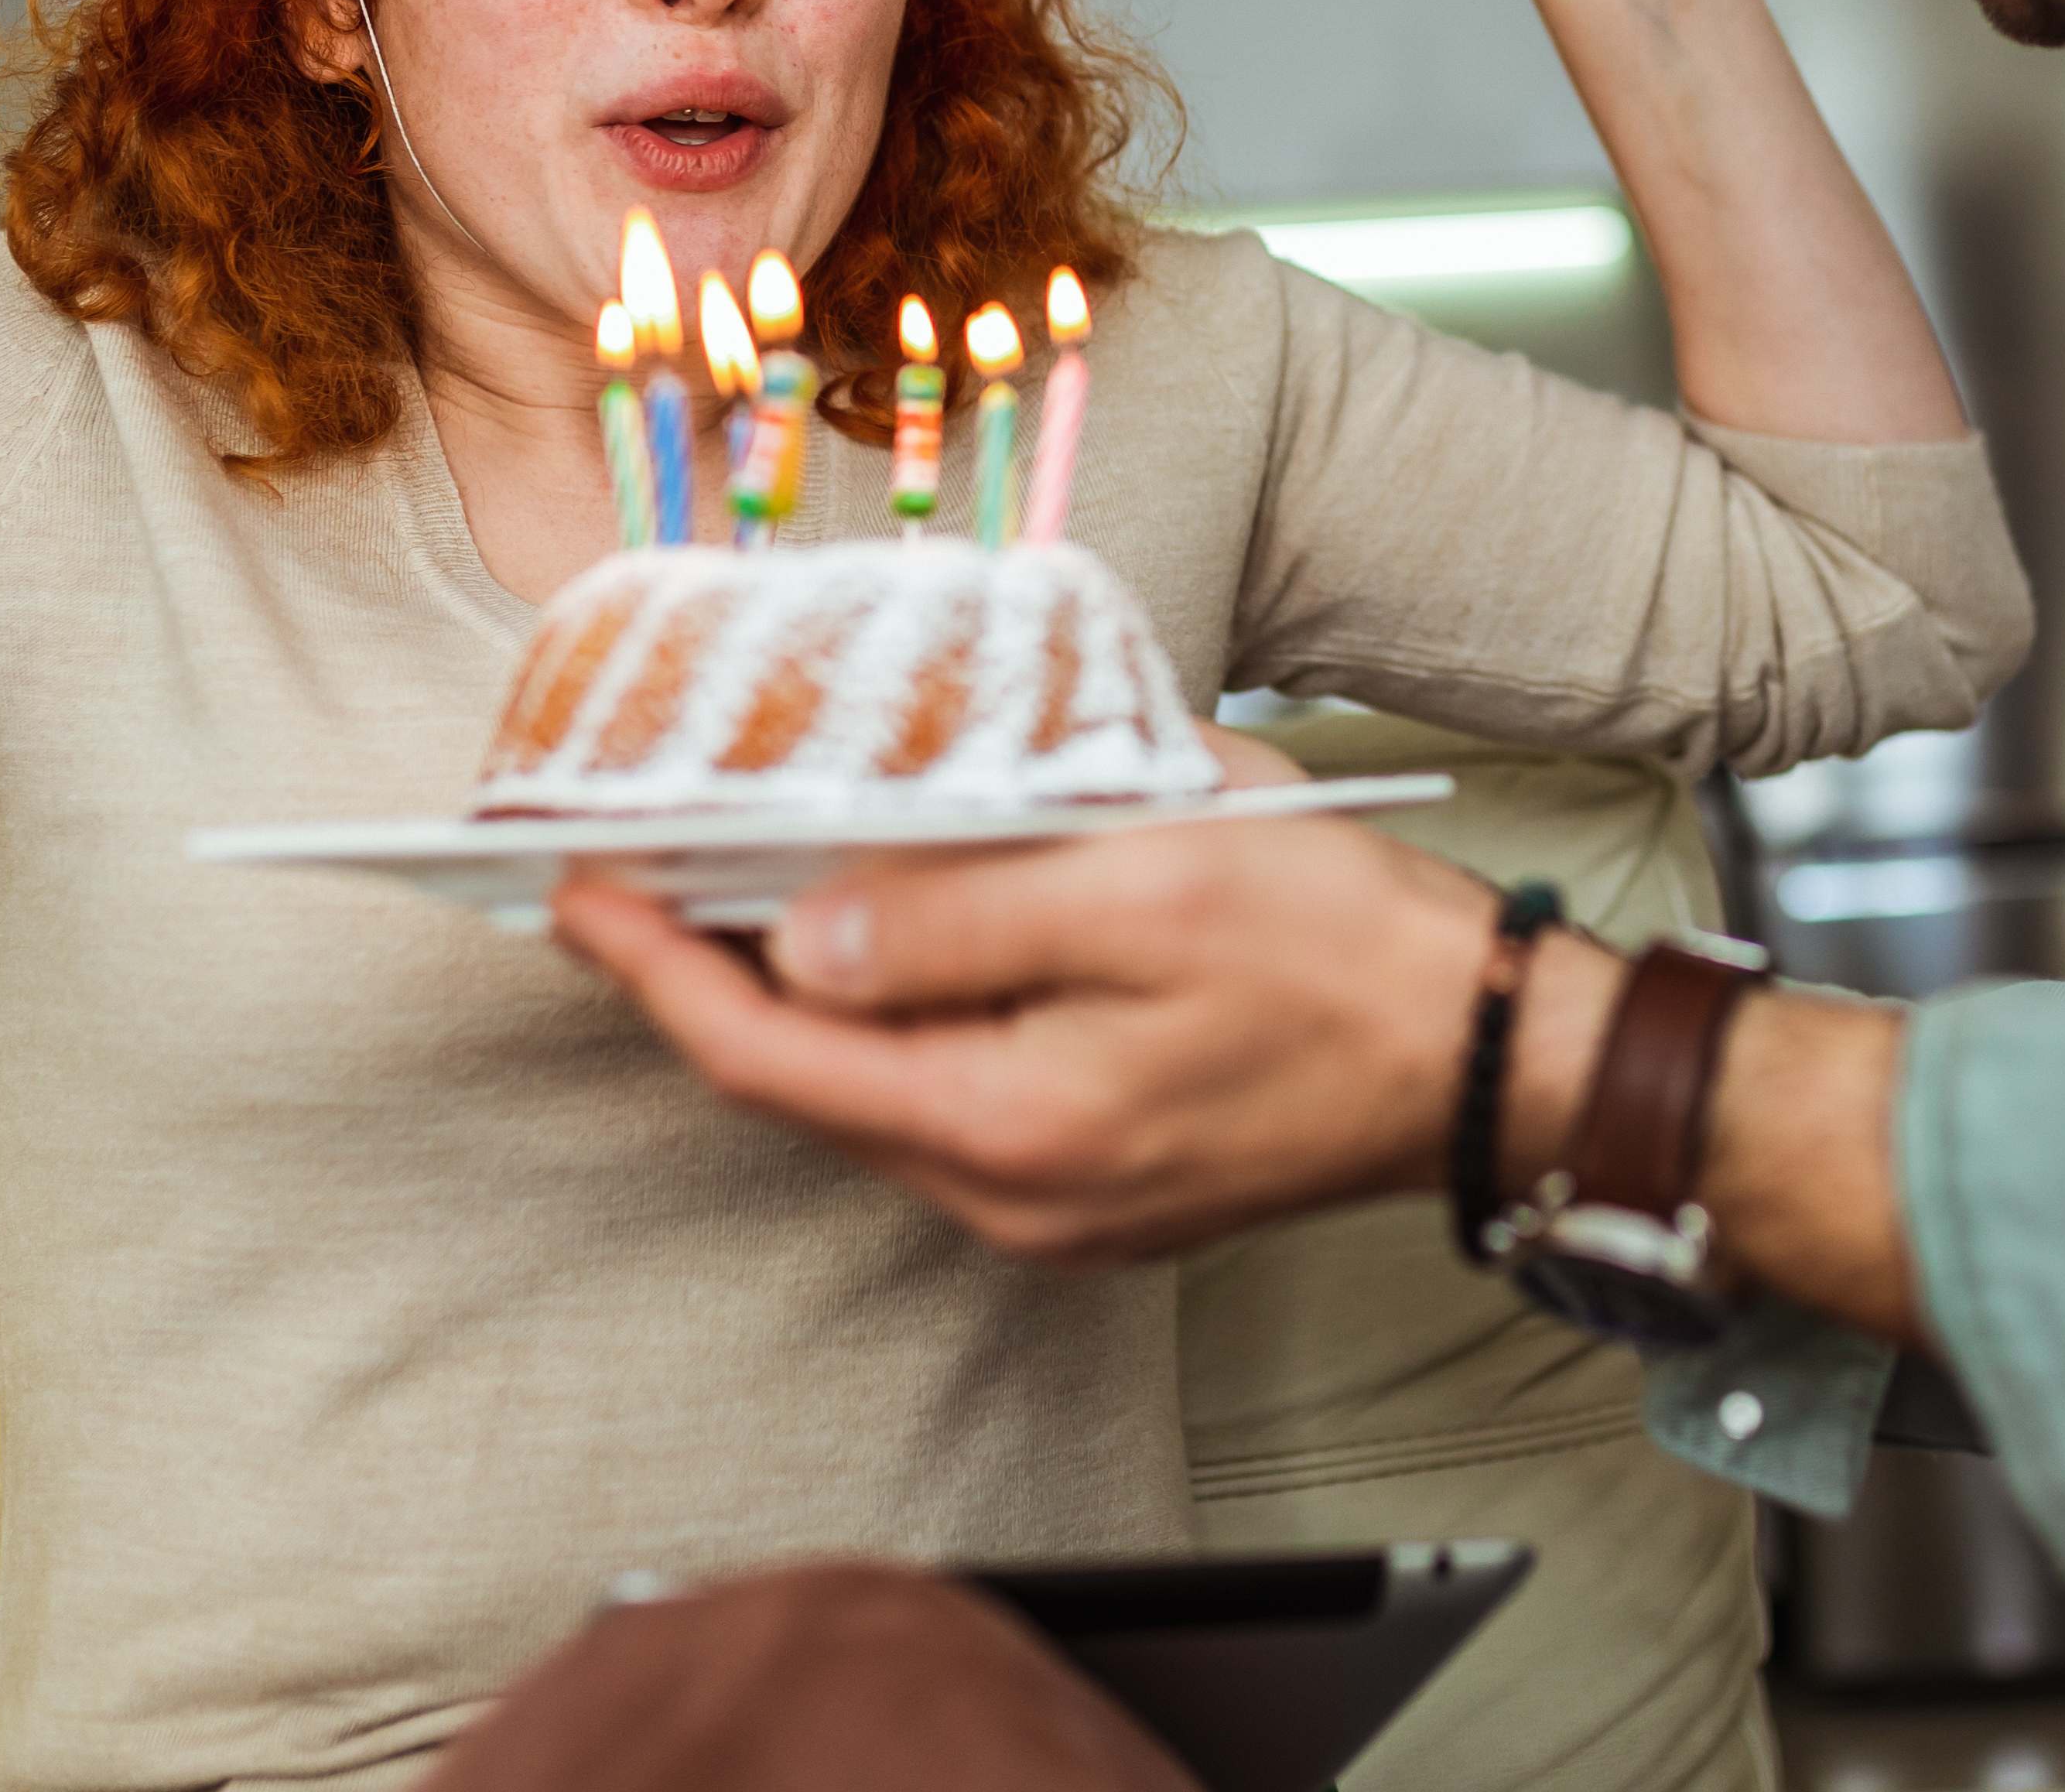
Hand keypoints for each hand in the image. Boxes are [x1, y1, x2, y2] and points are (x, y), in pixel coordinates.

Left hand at [552, 806, 1504, 1265]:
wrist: (1491, 1060)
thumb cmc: (1344, 955)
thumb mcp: (1144, 885)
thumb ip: (960, 916)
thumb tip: (802, 934)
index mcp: (1006, 1126)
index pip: (762, 1056)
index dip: (651, 966)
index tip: (573, 883)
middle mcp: (1010, 1196)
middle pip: (801, 1085)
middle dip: (704, 974)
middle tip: (625, 862)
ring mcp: (1054, 1203)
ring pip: (870, 1091)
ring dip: (798, 991)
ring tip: (737, 875)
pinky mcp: (1095, 1179)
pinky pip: (945, 1096)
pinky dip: (892, 1014)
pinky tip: (887, 932)